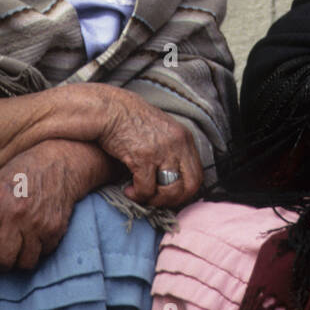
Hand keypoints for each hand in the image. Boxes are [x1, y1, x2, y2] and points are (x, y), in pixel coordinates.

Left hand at [0, 139, 108, 271]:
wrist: (59, 163)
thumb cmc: (23, 173)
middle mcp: (16, 214)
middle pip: (2, 258)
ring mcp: (37, 223)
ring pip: (25, 263)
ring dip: (19, 261)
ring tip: (17, 254)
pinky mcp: (55, 228)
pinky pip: (43, 254)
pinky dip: (38, 251)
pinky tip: (34, 240)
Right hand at [91, 85, 202, 209]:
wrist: (111, 110)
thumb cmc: (132, 122)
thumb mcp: (161, 132)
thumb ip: (172, 151)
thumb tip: (173, 180)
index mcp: (185, 138)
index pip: (198, 175)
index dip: (185, 192)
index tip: (168, 196)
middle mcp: (178, 144)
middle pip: (190, 185)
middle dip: (173, 200)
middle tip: (155, 200)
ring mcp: (162, 151)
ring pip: (170, 191)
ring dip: (154, 200)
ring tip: (140, 194)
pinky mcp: (144, 157)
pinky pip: (147, 189)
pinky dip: (137, 195)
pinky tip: (129, 190)